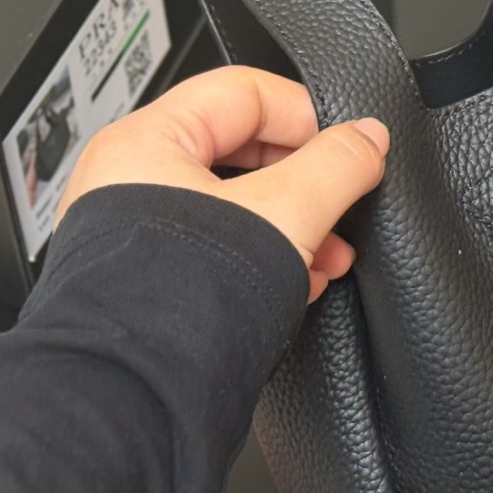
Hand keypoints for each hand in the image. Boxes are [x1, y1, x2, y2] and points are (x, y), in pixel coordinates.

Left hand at [55, 66, 389, 301]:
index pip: (245, 91)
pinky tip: (296, 284)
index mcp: (145, 142)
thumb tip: (367, 138)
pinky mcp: (146, 284)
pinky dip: (260, 258)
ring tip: (328, 255)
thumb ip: (336, 167)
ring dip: (291, 225)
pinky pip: (214, 249)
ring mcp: (132, 235)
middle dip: (305, 181)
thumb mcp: (286, 215)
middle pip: (239, 150)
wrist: (136, 400)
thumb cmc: (174, 309)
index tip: (350, 146)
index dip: (308, 116)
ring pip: (231, 206)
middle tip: (344, 201)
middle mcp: (126, 182)